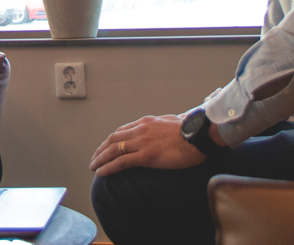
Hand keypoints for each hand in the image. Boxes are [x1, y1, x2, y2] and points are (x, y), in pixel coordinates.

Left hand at [89, 115, 205, 176]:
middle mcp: (141, 130)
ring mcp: (142, 142)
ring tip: (93, 167)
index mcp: (146, 122)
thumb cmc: (192, 130)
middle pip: (113, 139)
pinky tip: (101, 172)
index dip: (111, 140)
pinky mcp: (147, 155)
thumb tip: (173, 122)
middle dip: (101, 149)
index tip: (106, 148)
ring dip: (100, 159)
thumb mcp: (175, 120)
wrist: (200, 135)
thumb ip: (166, 123)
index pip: (122, 131)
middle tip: (94, 158)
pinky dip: (108, 167)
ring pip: (114, 150)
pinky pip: (122, 162)